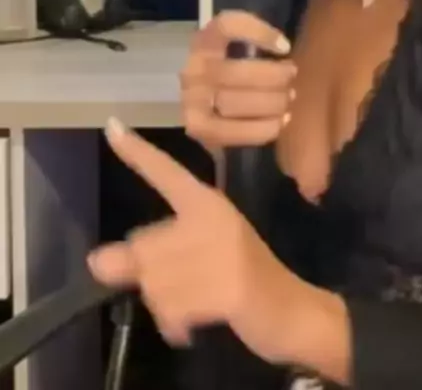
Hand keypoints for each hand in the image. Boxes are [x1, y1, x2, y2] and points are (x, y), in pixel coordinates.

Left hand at [88, 119, 312, 362]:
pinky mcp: (231, 287)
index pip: (166, 172)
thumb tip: (96, 262)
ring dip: (165, 306)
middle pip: (144, 248)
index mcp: (208, 203)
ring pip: (154, 284)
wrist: (293, 311)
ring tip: (194, 306)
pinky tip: (191, 328)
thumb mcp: (196, 260)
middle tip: (184, 289)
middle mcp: (214, 219)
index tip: (111, 125)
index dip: (137, 152)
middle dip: (151, 280)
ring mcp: (224, 253)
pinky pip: (174, 309)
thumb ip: (147, 258)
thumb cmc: (241, 279)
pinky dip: (175, 325)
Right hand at [181, 11, 296, 148]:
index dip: (259, 34)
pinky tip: (280, 122)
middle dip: (273, 77)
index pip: (227, 27)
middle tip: (291, 77)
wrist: (196, 98)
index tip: (285, 47)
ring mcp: (192, 100)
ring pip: (233, 103)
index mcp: (204, 41)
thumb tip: (285, 48)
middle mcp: (193, 68)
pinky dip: (261, 129)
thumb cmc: (226, 66)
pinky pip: (232, 132)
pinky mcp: (197, 127)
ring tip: (288, 100)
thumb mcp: (234, 44)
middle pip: (235, 72)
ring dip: (270, 103)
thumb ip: (253, 40)